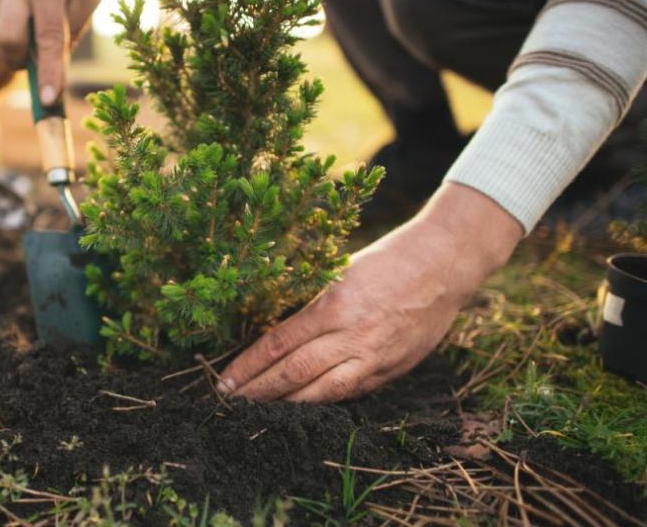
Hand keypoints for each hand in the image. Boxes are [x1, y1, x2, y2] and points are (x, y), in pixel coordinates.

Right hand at [0, 0, 102, 104]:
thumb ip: (78, 20)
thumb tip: (57, 55)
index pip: (48, 40)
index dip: (48, 72)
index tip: (48, 99)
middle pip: (8, 41)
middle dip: (17, 60)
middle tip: (29, 59)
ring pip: (1, 27)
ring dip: (19, 29)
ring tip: (37, 3)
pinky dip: (14, 13)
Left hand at [219, 183, 523, 402]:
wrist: (445, 265)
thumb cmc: (388, 260)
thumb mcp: (340, 273)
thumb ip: (311, 306)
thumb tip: (274, 335)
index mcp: (334, 306)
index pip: (279, 344)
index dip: (248, 366)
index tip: (225, 380)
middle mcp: (353, 336)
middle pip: (294, 373)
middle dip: (259, 391)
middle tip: (231, 403)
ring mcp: (374, 357)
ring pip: (322, 393)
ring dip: (287, 405)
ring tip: (260, 412)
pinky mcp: (392, 370)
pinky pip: (351, 393)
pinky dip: (323, 401)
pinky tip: (302, 405)